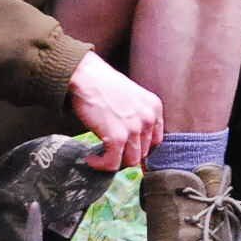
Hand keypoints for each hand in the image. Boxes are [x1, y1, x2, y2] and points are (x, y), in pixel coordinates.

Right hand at [66, 52, 164, 171]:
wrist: (85, 76)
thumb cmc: (102, 85)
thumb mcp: (131, 98)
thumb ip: (137, 117)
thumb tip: (133, 144)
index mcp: (154, 108)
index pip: (156, 141)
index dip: (139, 148)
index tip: (125, 150)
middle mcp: (148, 118)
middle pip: (143, 153)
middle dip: (125, 155)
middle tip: (107, 151)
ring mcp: (134, 128)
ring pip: (130, 162)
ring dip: (113, 161)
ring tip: (98, 155)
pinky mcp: (117, 137)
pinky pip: (112, 163)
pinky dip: (100, 165)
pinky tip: (90, 158)